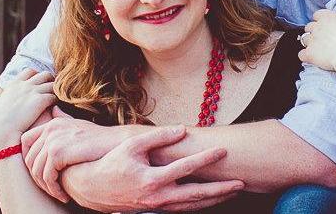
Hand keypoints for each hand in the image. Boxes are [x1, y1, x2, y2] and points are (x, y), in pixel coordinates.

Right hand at [0, 68, 55, 151]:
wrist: (1, 131)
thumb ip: (0, 94)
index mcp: (14, 84)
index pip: (30, 71)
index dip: (36, 76)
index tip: (39, 83)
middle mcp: (25, 85)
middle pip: (44, 74)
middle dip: (49, 81)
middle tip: (52, 90)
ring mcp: (33, 91)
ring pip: (51, 84)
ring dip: (54, 90)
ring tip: (55, 98)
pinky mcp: (40, 100)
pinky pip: (54, 96)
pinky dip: (56, 100)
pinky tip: (54, 107)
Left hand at [22, 111, 126, 198]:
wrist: (114, 143)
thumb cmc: (98, 137)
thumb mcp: (76, 124)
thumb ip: (62, 119)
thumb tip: (53, 109)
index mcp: (52, 122)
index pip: (25, 140)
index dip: (28, 158)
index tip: (39, 172)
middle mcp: (50, 128)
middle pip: (29, 158)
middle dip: (37, 177)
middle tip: (51, 188)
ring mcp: (53, 140)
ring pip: (37, 171)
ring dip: (47, 187)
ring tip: (59, 194)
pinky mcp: (58, 152)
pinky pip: (47, 177)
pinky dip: (54, 190)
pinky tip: (64, 195)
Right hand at [59, 126, 243, 212]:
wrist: (93, 189)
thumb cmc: (112, 163)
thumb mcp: (132, 145)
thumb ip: (158, 137)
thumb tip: (182, 129)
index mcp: (153, 180)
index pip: (186, 169)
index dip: (206, 159)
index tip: (222, 151)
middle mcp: (159, 198)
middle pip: (197, 195)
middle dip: (220, 190)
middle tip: (241, 183)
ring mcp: (158, 207)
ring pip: (192, 206)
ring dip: (214, 200)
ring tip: (233, 192)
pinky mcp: (157, 210)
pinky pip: (183, 209)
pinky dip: (200, 204)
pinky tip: (211, 198)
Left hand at [298, 0, 335, 75]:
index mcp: (327, 16)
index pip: (318, 15)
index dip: (321, 21)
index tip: (327, 26)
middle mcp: (317, 26)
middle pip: (310, 27)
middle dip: (314, 32)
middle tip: (324, 40)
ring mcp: (312, 40)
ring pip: (304, 39)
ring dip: (309, 43)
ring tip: (318, 49)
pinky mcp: (310, 54)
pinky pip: (301, 54)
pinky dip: (305, 57)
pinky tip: (313, 59)